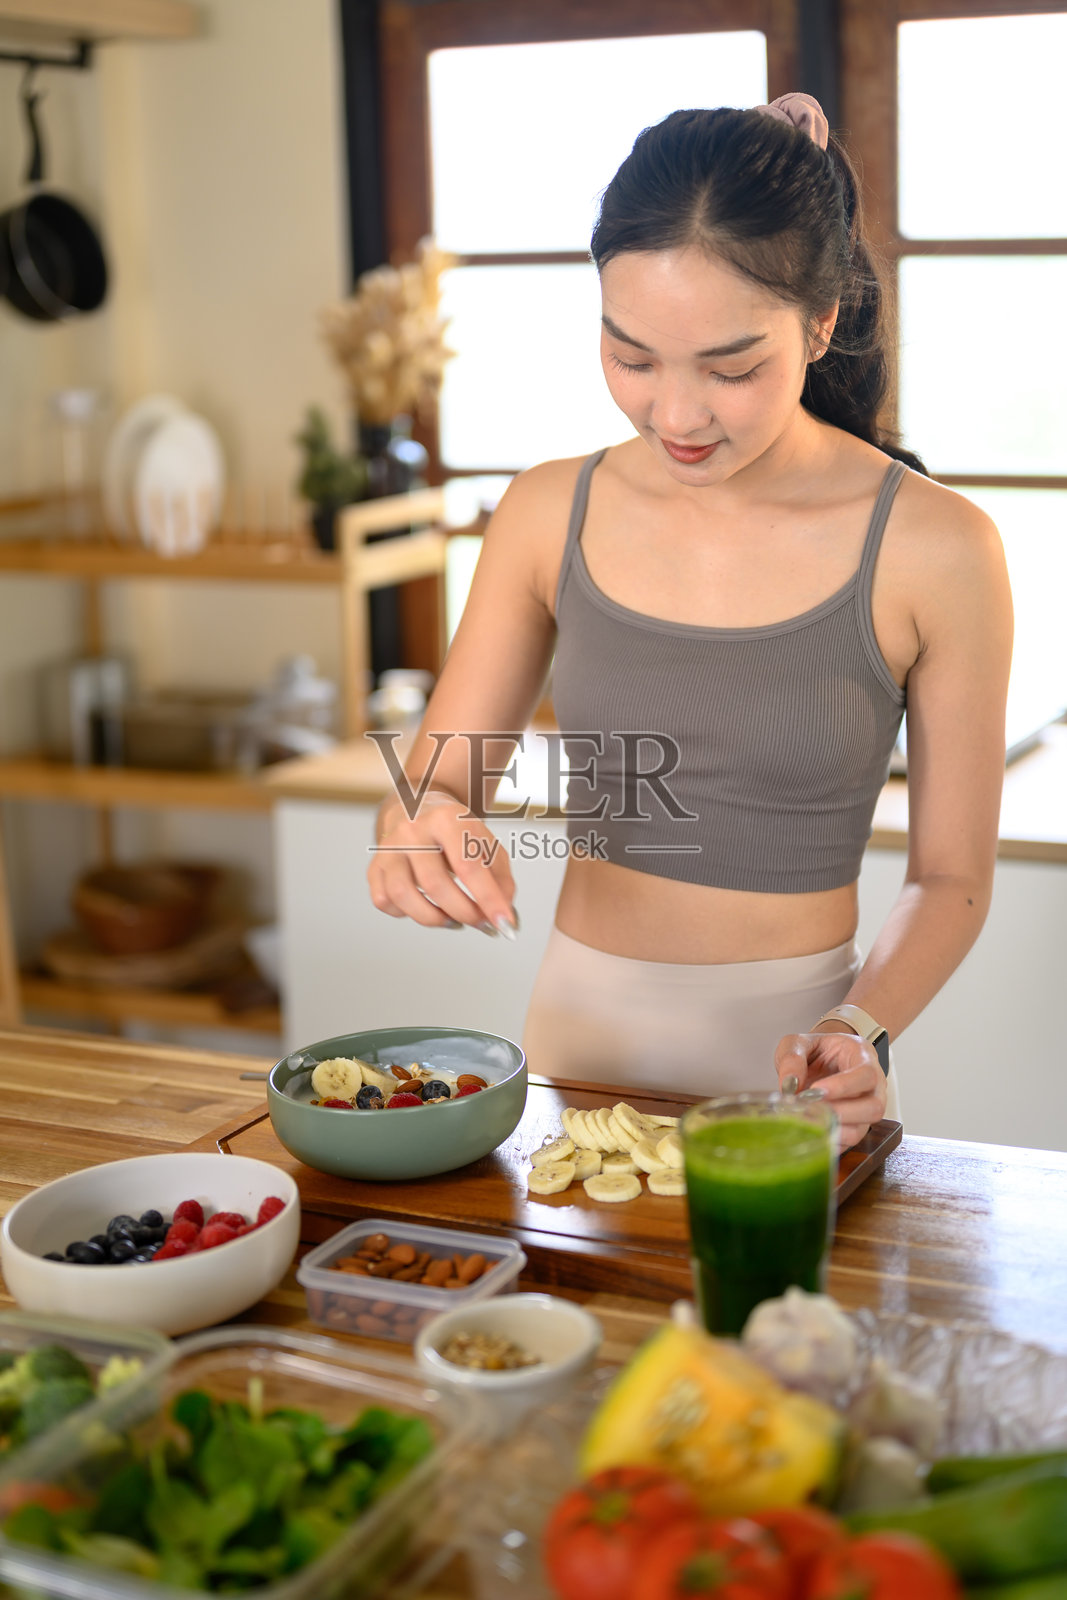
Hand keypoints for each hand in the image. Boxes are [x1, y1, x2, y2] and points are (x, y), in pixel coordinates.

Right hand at [367, 790, 517, 935]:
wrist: (417, 807)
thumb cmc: (456, 831)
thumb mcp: (486, 844)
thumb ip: (500, 880)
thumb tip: (504, 916)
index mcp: (446, 819)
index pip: (468, 866)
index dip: (489, 899)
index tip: (504, 924)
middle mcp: (412, 831)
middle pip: (434, 884)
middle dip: (463, 912)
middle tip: (480, 923)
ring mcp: (388, 848)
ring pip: (402, 895)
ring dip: (433, 918)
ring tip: (453, 920)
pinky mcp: (375, 866)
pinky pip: (384, 900)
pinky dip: (405, 914)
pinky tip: (424, 907)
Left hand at [774, 1028, 887, 1149]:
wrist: (818, 1061)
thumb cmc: (815, 1050)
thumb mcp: (798, 1042)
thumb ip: (792, 1057)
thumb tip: (790, 1084)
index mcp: (862, 1057)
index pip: (866, 1074)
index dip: (844, 1086)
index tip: (817, 1090)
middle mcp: (872, 1086)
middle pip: (874, 1107)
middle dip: (842, 1113)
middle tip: (812, 1109)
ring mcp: (865, 1109)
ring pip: (861, 1129)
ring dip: (833, 1130)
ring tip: (807, 1121)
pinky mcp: (854, 1127)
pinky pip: (847, 1143)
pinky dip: (828, 1142)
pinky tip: (809, 1133)